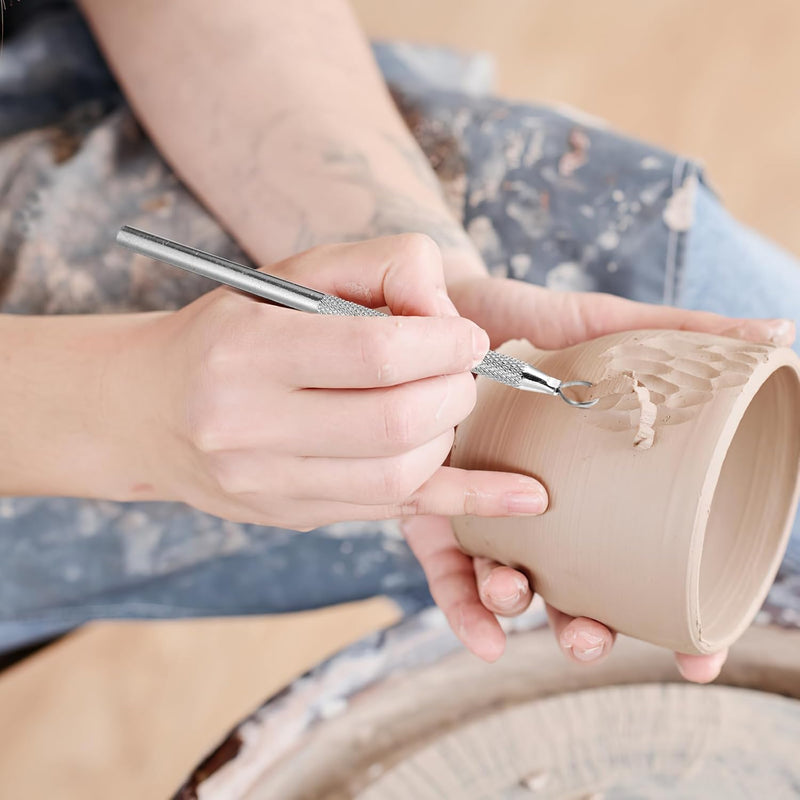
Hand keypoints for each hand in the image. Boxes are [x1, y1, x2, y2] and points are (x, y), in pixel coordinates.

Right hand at [107, 236, 549, 529]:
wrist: (150, 408)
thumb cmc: (231, 329)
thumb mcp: (290, 275)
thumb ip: (377, 268)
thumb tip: (450, 314)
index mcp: (244, 352)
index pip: (375, 353)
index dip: (444, 343)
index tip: (468, 337)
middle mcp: (246, 426)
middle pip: (397, 421)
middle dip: (454, 391)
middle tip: (460, 371)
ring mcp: (268, 484)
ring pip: (400, 476)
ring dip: (449, 436)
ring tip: (444, 404)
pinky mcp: (294, 516)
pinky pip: (394, 513)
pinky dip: (469, 503)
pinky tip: (524, 500)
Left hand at [402, 275, 795, 682]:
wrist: (444, 307)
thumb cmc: (531, 321)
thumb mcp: (605, 324)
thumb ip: (681, 334)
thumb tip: (777, 335)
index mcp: (597, 484)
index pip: (645, 564)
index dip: (673, 621)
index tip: (697, 658)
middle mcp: (546, 508)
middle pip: (576, 591)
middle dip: (586, 628)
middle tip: (592, 638)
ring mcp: (488, 512)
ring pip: (510, 583)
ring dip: (518, 607)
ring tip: (520, 595)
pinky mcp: (434, 507)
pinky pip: (448, 569)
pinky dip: (464, 607)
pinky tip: (485, 637)